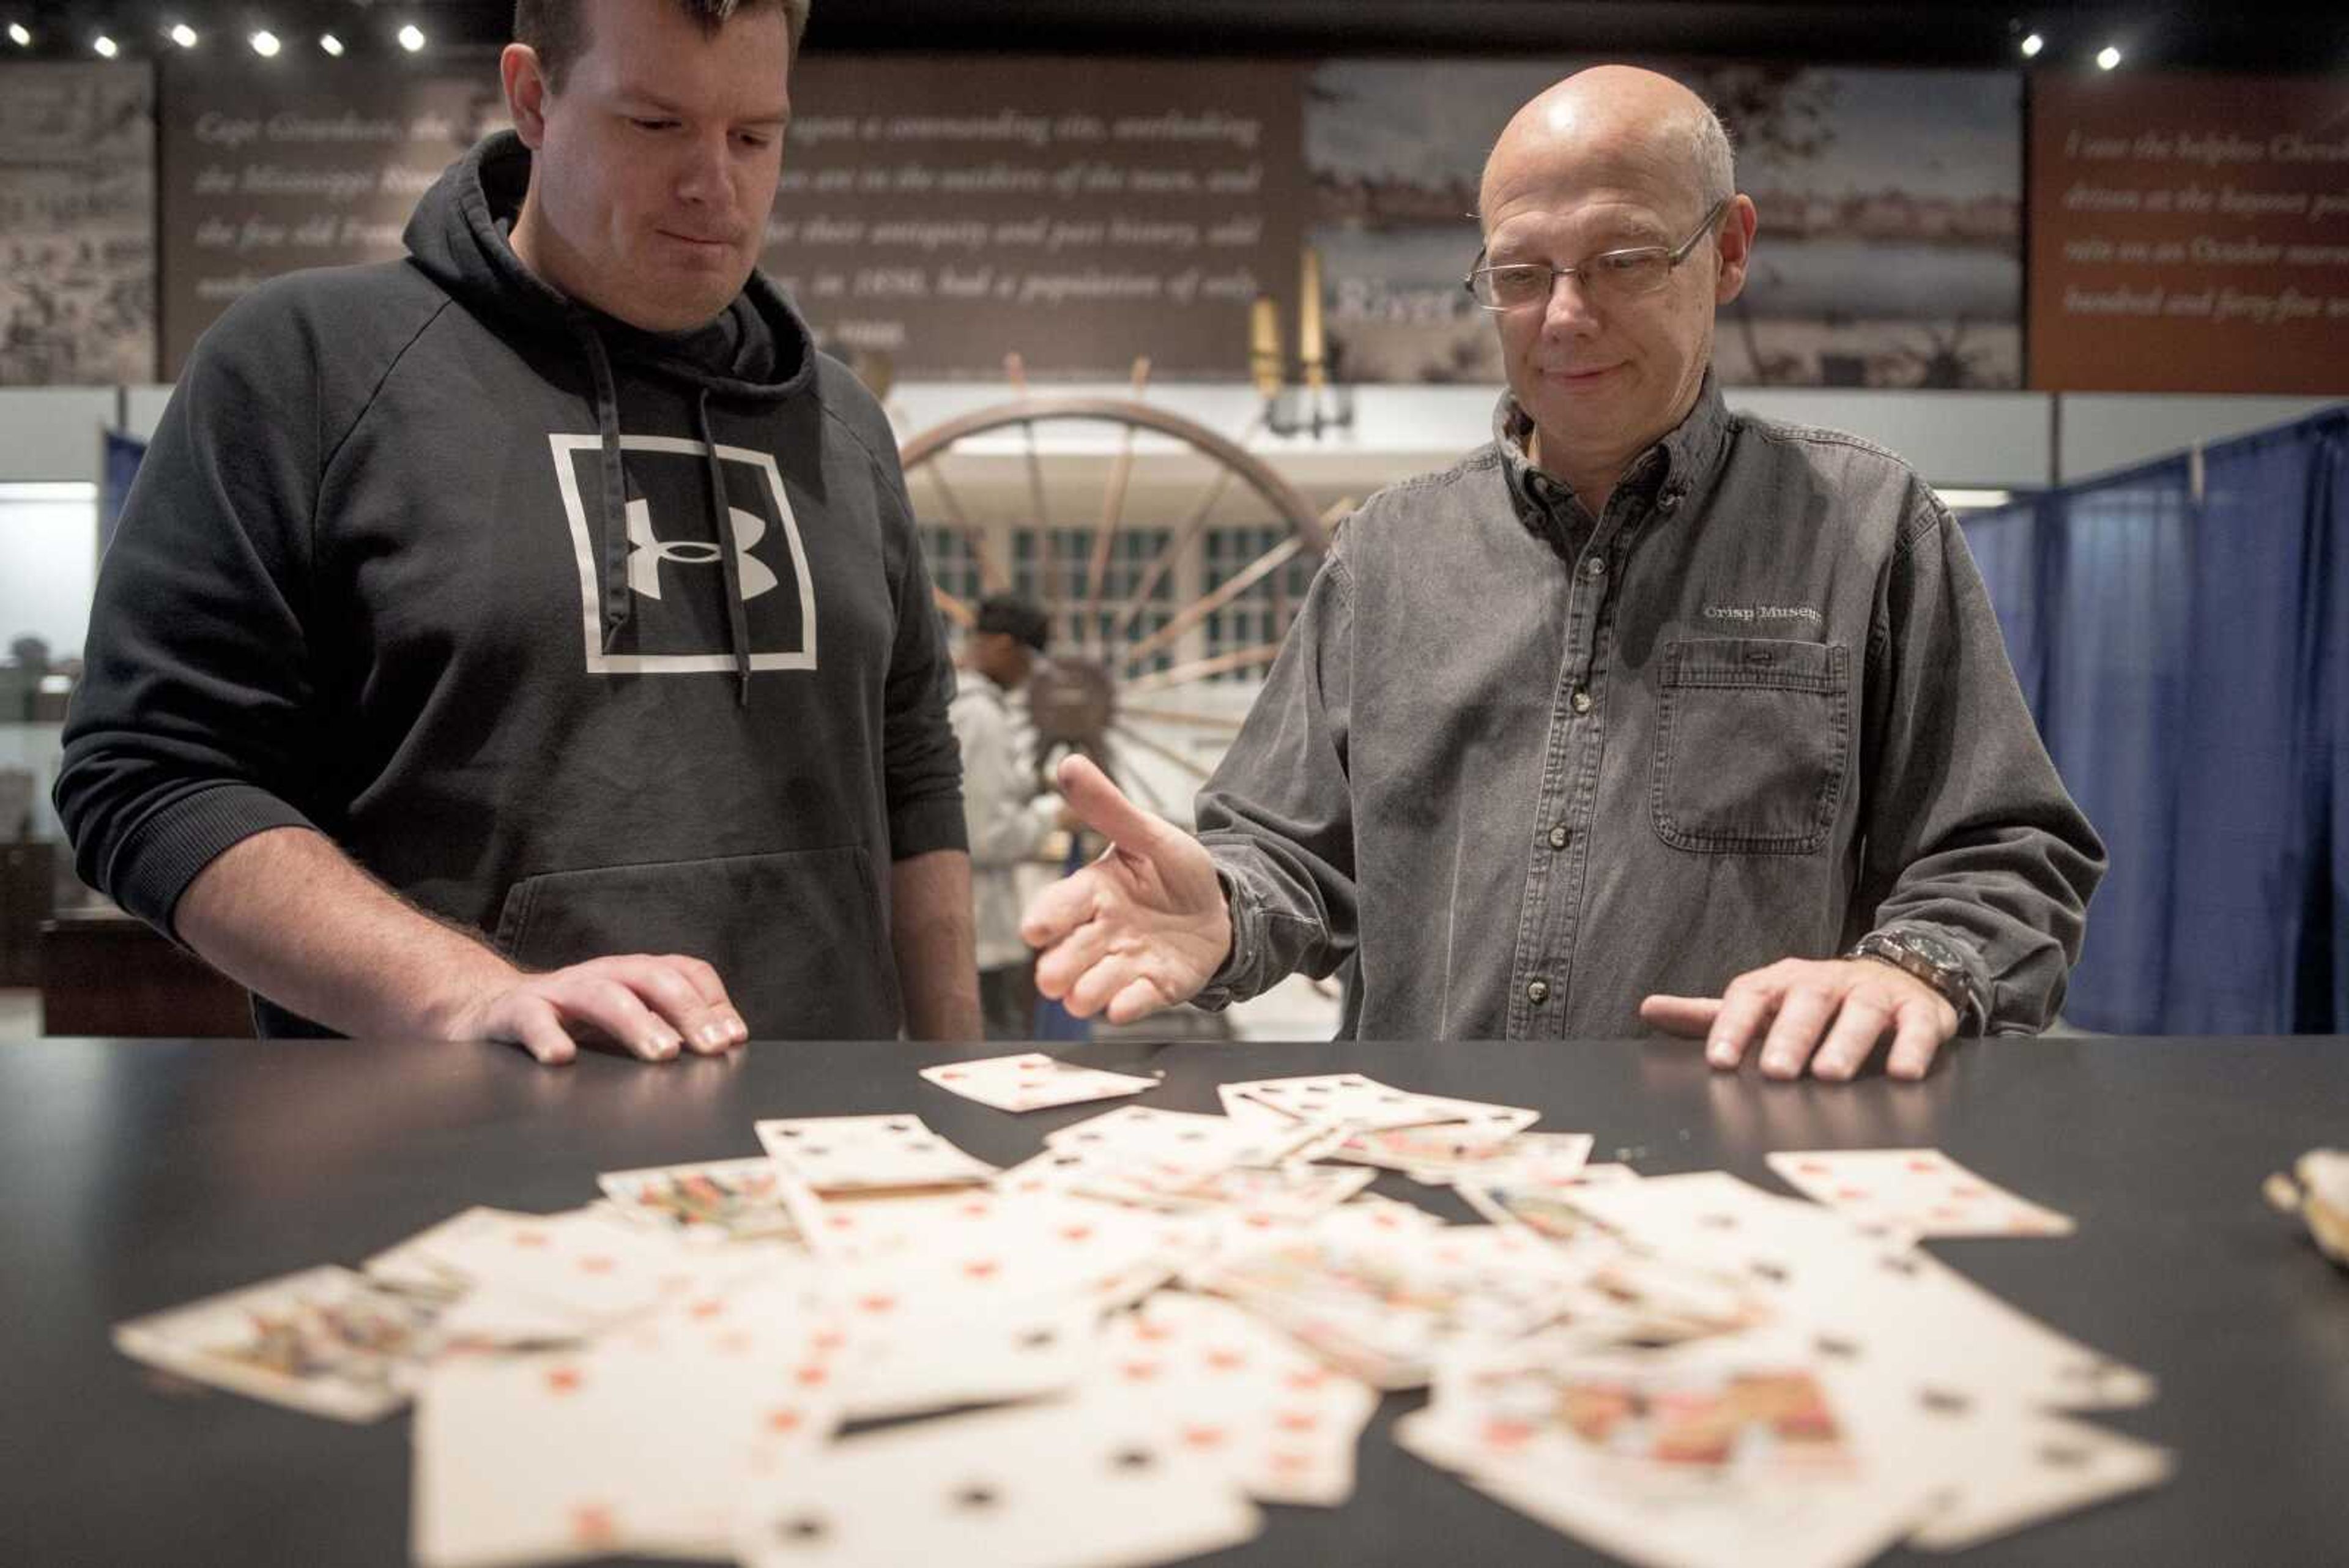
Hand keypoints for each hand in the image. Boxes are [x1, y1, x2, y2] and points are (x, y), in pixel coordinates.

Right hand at [441, 954, 748, 1065]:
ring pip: (603, 995)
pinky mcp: (514, 1013)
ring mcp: (557, 992)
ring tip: (662, 1052)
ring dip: (637, 1021)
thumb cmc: (566, 1023)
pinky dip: (547, 1037)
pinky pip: (531, 1020)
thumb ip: (663, 1029)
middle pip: (652, 978)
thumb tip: (722, 1051)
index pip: (682, 971)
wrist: (484, 1012)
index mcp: (630, 976)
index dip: (713, 1001)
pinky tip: (562, 1059)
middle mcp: (599, 976)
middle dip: (688, 1011)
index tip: (734, 1038)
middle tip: (711, 1048)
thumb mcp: (621, 1021)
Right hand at [1020, 754, 1231, 1024]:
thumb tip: (1069, 763)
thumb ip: (1109, 808)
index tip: (1034, 930)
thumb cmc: (1175, 871)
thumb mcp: (1148, 834)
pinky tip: (1122, 1007)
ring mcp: (1125, 964)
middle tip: (1052, 978)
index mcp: (1093, 893)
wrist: (1222, 907)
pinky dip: (1126, 1006)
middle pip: (1067, 955)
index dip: (1045, 918)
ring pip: (1093, 985)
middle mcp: (1101, 933)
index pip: (1059, 906)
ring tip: (1082, 997)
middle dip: (1059, 967)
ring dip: (1086, 992)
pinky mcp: (1153, 988)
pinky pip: (1134, 1002)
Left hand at [1640, 957, 1956, 1081]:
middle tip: (1775, 1072)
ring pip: (1860, 1013)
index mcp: (1782, 982)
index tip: (1719, 1061)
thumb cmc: (1815, 1002)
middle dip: (1789, 1036)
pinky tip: (1901, 1073)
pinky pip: (1917, 1026)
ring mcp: (1873, 993)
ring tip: (1829, 1074)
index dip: (1733, 1025)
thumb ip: (1711, 1014)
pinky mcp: (1919, 1010)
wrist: (1895, 975)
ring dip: (1845, 1042)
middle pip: (1806, 1002)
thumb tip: (1648, 1009)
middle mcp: (1826, 982)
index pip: (1751, 995)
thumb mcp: (1762, 1004)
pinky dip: (1911, 1048)